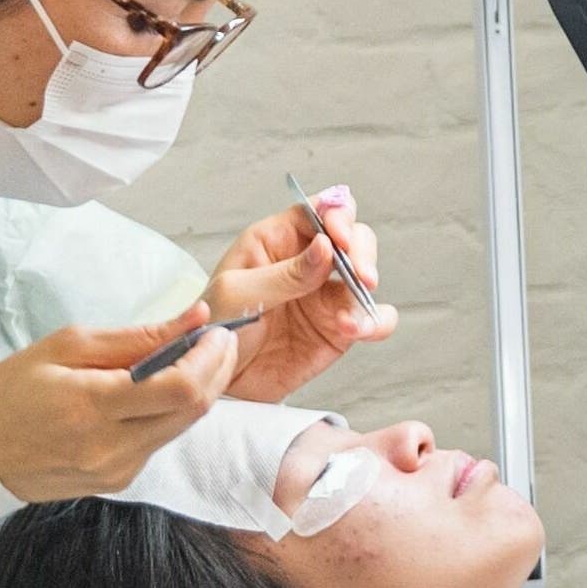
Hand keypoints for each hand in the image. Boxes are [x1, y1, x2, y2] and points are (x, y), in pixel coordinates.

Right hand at [0, 303, 239, 501]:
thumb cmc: (7, 392)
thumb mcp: (64, 346)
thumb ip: (134, 337)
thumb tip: (192, 319)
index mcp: (94, 406)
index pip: (180, 388)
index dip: (210, 358)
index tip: (216, 330)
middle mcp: (113, 448)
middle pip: (193, 411)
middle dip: (215, 370)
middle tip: (214, 339)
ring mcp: (118, 471)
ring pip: (181, 428)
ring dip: (195, 391)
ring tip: (186, 358)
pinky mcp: (117, 483)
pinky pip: (158, 442)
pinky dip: (168, 412)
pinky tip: (154, 391)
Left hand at [202, 184, 397, 401]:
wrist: (216, 376)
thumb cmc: (213, 325)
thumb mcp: (237, 293)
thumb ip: (284, 273)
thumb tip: (326, 246)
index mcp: (276, 240)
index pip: (317, 211)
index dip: (336, 216)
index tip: (339, 238)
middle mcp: (307, 262)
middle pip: (352, 237)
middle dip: (362, 251)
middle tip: (362, 277)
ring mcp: (325, 295)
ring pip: (367, 276)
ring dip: (367, 290)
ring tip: (348, 318)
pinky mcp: (338, 329)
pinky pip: (371, 319)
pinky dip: (373, 322)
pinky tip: (352, 331)